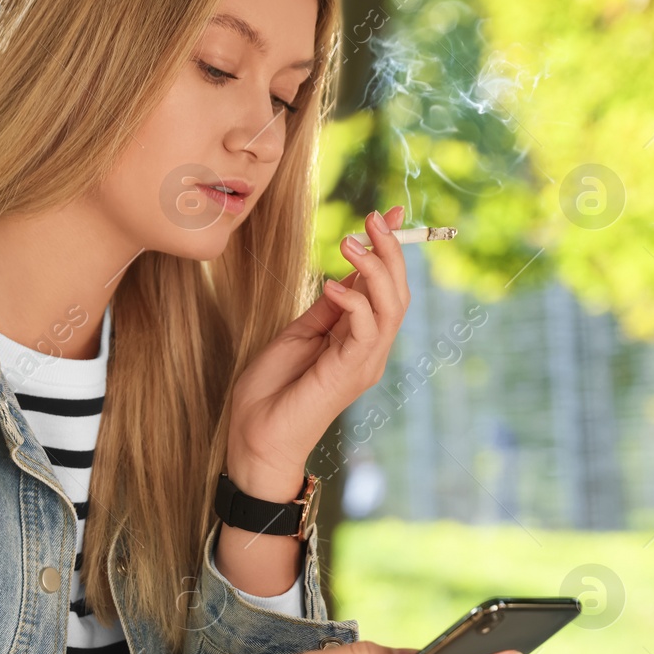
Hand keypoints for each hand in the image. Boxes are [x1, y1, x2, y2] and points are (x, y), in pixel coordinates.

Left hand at [225, 205, 409, 498]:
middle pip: (398, 293)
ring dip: (376, 269)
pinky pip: (367, 330)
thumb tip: (343, 274)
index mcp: (360, 340)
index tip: (384, 214)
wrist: (255, 438)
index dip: (389, 250)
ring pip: (392, 307)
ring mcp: (364, 363)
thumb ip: (326, 308)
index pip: (387, 288)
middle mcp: (370, 351)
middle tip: (371, 218)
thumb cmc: (272, 391)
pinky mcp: (350, 374)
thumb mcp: (299, 334)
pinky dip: (355, 302)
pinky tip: (332, 285)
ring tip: (350, 242)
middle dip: (389, 251)